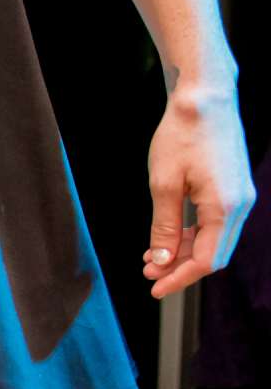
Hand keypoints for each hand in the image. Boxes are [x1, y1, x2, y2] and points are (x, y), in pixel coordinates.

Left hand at [142, 81, 254, 299]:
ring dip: (184, 252)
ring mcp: (240, 196)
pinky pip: (215, 222)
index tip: (154, 289)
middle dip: (180, 268)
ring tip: (150, 258)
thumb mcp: (163, 185)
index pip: (206, 260)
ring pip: (214, 239)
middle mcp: (240, 204)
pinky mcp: (233, 188)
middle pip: (213, 254)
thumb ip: (163, 227)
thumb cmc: (182, 136)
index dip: (180, 279)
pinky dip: (192, 234)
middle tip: (147, 274)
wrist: (205, 99)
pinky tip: (168, 238)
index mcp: (225, 207)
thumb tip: (161, 261)